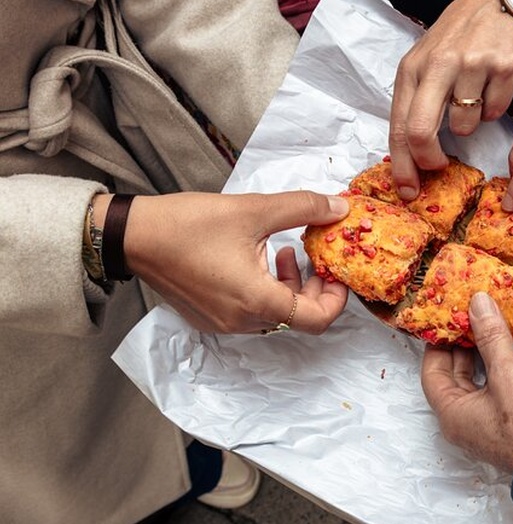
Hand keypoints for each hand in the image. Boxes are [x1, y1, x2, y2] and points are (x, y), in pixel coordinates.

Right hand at [114, 191, 349, 333]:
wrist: (133, 236)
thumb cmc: (189, 224)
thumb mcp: (254, 210)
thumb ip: (303, 208)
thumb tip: (340, 207)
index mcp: (256, 301)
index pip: (316, 320)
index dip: (336, 298)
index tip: (336, 271)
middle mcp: (242, 321)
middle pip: (298, 318)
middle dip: (314, 287)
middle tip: (315, 256)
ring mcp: (223, 323)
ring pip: (276, 315)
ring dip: (290, 286)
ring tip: (287, 250)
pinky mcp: (210, 317)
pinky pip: (252, 312)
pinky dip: (267, 290)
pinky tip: (259, 258)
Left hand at [389, 0, 512, 198]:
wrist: (494, 1)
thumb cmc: (455, 40)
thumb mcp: (424, 64)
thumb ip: (416, 105)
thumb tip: (412, 157)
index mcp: (412, 69)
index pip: (399, 126)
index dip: (403, 165)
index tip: (408, 190)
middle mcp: (437, 65)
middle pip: (421, 131)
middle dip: (428, 160)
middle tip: (439, 166)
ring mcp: (471, 65)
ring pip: (464, 126)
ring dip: (469, 124)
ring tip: (472, 97)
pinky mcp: (503, 67)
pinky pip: (495, 112)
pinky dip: (493, 108)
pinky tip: (491, 85)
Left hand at [421, 292, 512, 472]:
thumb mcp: (506, 375)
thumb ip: (491, 337)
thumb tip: (477, 303)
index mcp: (454, 412)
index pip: (433, 372)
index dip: (437, 343)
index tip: (444, 317)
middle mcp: (470, 416)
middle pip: (461, 371)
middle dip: (469, 340)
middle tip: (473, 312)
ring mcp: (496, 416)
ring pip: (489, 374)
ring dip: (495, 347)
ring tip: (498, 318)